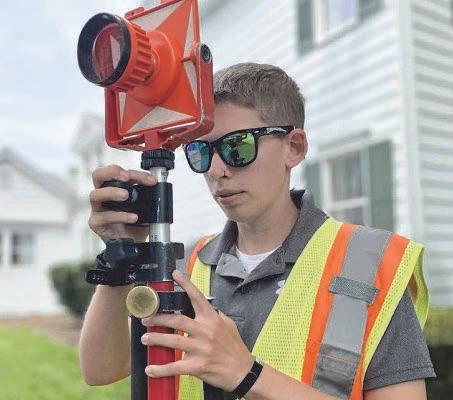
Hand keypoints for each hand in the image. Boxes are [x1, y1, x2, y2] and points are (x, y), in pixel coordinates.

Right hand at [88, 165, 156, 243]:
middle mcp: (103, 195)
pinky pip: (104, 217)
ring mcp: (98, 209)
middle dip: (112, 171)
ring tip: (126, 195)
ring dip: (112, 192)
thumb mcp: (146, 206)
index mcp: (115, 187)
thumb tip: (163, 181)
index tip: (151, 180)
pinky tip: (133, 217)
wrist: (134, 243)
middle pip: (97, 175)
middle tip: (126, 177)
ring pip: (95, 195)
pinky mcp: (97, 223)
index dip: (136, 173)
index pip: (120, 173)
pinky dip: (119, 216)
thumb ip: (150, 193)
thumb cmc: (137, 222)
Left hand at [141, 270, 254, 390]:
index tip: (175, 275)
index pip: (197, 297)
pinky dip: (161, 369)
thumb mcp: (228, 325)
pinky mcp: (198, 366)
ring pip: (173, 341)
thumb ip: (214, 315)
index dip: (186, 285)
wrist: (243, 371)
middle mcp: (206, 331)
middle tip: (146, 319)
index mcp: (212, 319)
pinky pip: (175, 367)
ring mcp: (201, 349)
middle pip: (177, 320)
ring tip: (145, 338)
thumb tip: (203, 308)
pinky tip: (150, 369)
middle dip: (159, 318)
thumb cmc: (235, 348)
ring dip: (156, 339)